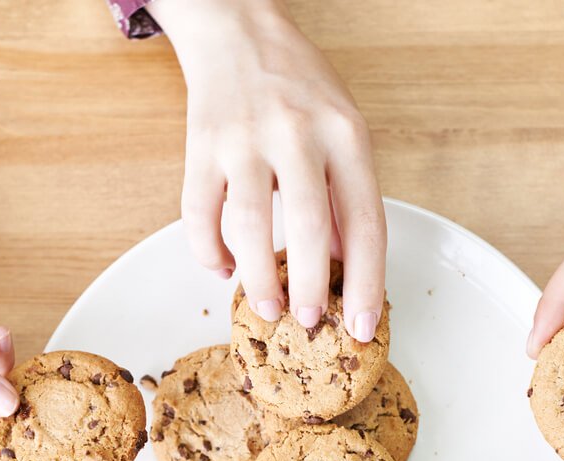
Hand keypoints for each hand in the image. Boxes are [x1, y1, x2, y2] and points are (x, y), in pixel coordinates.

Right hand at [149, 0, 386, 340]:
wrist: (237, 28)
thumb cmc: (298, 86)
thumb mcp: (343, 129)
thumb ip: (346, 195)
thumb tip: (343, 268)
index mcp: (346, 135)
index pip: (365, 224)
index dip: (365, 284)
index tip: (361, 328)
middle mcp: (298, 134)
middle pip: (309, 229)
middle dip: (310, 289)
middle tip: (308, 322)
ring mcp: (245, 139)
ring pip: (249, 226)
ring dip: (259, 279)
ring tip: (268, 307)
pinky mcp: (201, 144)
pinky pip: (198, 213)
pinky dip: (208, 251)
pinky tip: (223, 268)